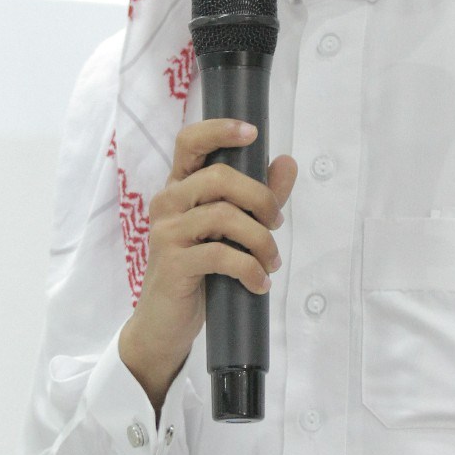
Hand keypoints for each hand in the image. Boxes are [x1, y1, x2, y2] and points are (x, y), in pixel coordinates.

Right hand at [118, 119, 297, 414]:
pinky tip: (260, 284)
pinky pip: (221, 255)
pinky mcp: (173, 263)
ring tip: (271, 262)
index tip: (252, 133)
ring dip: (261, 240)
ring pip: (225, 217)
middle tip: (276, 222)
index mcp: (180, 187)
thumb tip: (287, 162)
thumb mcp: (232, 231)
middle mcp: (167, 202)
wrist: (167, 323)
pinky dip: (251, 269)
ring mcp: (166, 232)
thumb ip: (258, 196)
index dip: (220, 130)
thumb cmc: (200, 272)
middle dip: (261, 198)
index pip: (189, 141)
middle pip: (220, 178)